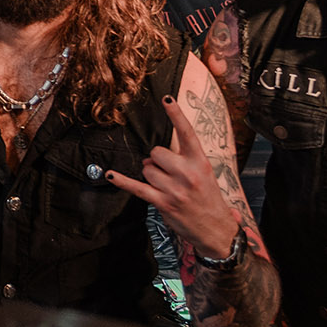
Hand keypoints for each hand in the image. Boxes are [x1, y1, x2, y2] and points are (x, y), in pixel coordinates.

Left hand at [105, 94, 239, 259]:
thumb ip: (183, 159)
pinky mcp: (163, 202)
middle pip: (156, 152)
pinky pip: (137, 187)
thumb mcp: (204, 173)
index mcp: (200, 162)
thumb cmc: (207, 198)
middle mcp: (188, 173)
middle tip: (167, 172)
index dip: (176, 114)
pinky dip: (122, 180)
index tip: (166, 97)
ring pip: (147, 169)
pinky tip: (109, 174)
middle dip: (156, 160)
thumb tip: (153, 155)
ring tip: (165, 186)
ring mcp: (175, 189)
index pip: (187, 133)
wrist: (216, 228)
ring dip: (150, 176)